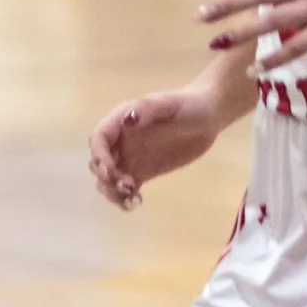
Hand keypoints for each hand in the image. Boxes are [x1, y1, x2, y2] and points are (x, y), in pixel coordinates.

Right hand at [89, 85, 228, 205]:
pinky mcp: (142, 172)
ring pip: (107, 179)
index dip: (99, 156)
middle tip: (127, 185)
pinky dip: (125, 198)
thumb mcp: (169, 103)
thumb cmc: (189, 105)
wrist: (208, 116)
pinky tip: (137, 202)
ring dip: (112, 192)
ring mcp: (130, 158)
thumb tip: (127, 120)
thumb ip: (147, 109)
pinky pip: (125, 189)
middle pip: (98, 162)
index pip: (98, 139)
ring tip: (131, 198)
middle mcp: (120, 141)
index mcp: (121, 120)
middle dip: (106, 177)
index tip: (110, 170)